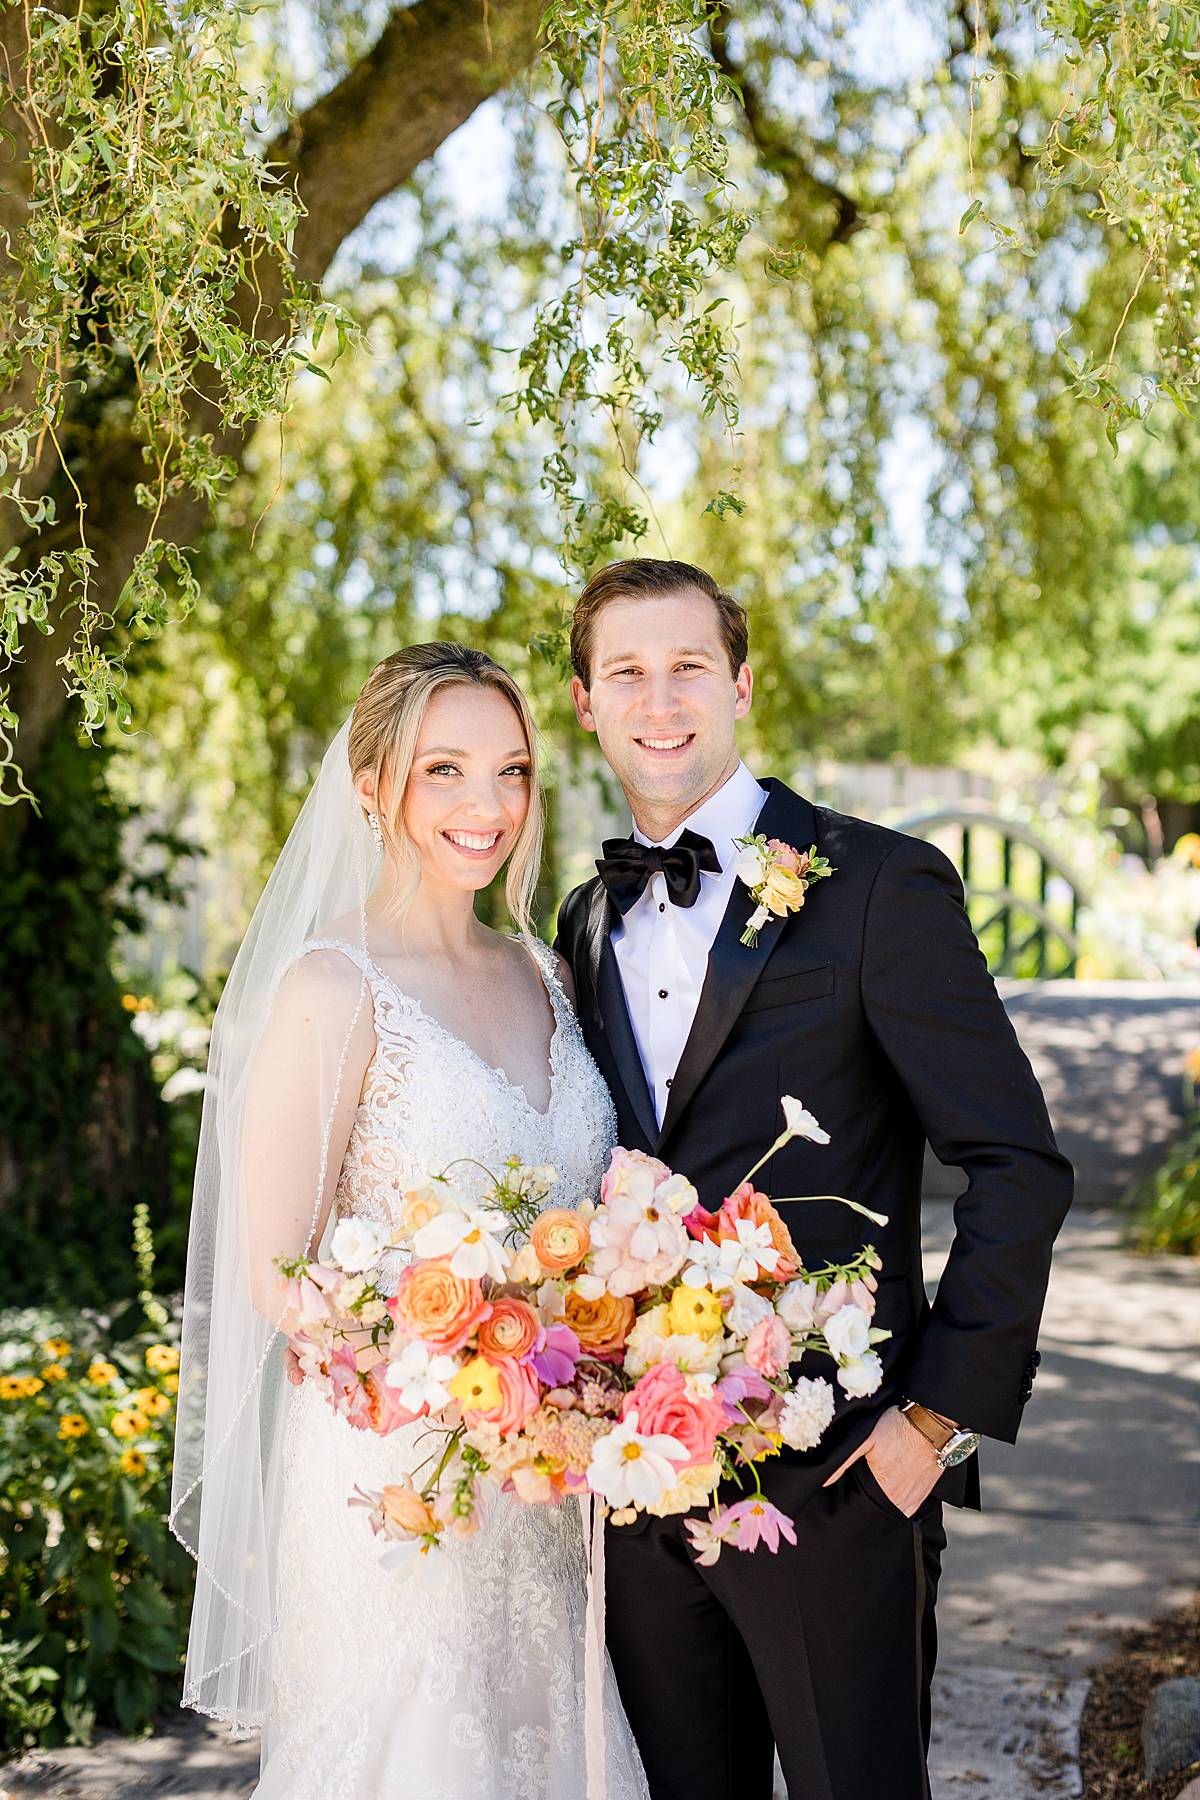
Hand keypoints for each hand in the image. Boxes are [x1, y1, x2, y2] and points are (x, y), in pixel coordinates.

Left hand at [821, 1404, 941, 1517]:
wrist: (934, 1422)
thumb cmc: (901, 1427)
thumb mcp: (867, 1438)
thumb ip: (844, 1461)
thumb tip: (824, 1481)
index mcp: (884, 1490)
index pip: (861, 1504)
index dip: (853, 1497)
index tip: (848, 1489)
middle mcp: (901, 1500)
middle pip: (877, 1507)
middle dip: (867, 1500)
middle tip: (861, 1486)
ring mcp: (915, 1498)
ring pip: (893, 1508)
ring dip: (884, 1500)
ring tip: (876, 1486)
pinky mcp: (926, 1492)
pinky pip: (908, 1505)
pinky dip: (899, 1499)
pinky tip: (892, 1487)